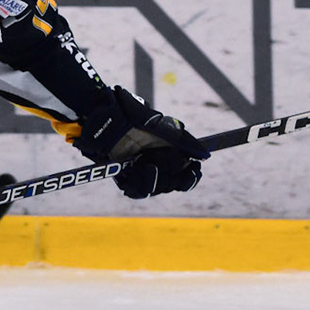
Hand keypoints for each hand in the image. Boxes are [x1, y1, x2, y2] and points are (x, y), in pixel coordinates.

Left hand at [72, 85, 208, 198]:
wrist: (104, 120)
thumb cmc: (133, 118)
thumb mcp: (163, 127)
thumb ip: (185, 141)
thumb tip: (206, 155)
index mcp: (167, 151)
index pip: (185, 173)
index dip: (191, 176)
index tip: (193, 170)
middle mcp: (155, 163)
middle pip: (171, 184)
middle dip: (170, 177)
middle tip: (160, 165)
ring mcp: (140, 171)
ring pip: (154, 189)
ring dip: (153, 180)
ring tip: (146, 165)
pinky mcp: (124, 177)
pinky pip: (136, 191)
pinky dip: (138, 184)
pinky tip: (137, 169)